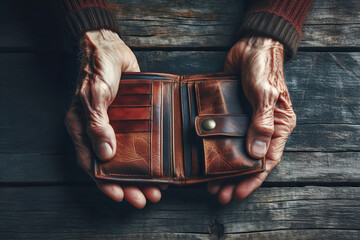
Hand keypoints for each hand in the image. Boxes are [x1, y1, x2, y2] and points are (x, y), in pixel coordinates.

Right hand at [65, 29, 164, 207]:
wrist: (109, 46)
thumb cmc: (97, 69)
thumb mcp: (94, 95)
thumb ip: (97, 124)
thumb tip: (105, 154)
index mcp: (83, 130)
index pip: (93, 165)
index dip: (106, 183)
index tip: (120, 196)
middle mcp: (100, 132)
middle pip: (114, 167)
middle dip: (128, 185)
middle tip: (145, 199)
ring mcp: (118, 126)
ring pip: (130, 158)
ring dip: (142, 175)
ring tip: (158, 189)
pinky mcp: (133, 118)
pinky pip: (142, 141)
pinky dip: (150, 155)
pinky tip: (162, 165)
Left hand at [207, 37, 296, 203]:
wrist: (251, 46)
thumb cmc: (264, 68)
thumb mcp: (265, 95)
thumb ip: (262, 123)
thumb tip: (255, 153)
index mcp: (278, 126)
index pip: (267, 160)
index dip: (253, 180)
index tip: (238, 193)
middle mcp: (262, 127)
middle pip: (249, 161)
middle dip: (235, 180)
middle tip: (219, 194)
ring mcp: (245, 121)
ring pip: (235, 152)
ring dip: (224, 168)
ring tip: (210, 184)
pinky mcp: (231, 114)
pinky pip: (223, 135)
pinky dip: (216, 148)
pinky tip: (204, 158)